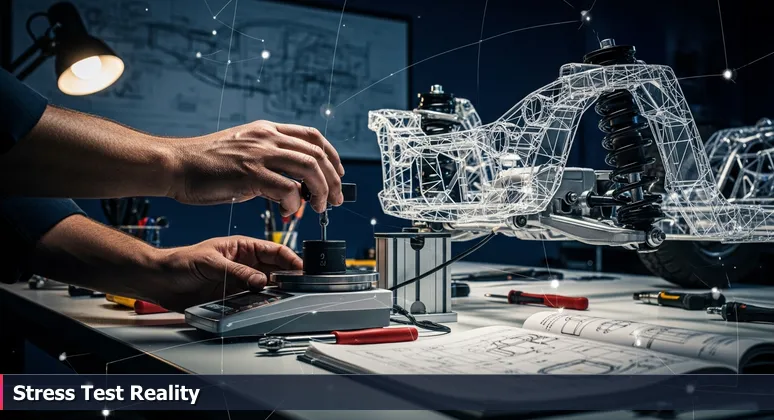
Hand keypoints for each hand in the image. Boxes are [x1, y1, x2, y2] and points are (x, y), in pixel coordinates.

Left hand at [151, 236, 301, 311]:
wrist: (160, 282)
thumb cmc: (180, 262)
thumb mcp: (210, 262)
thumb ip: (236, 272)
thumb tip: (260, 281)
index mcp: (243, 247)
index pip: (275, 251)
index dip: (291, 260)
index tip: (302, 270)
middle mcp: (246, 265)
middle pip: (275, 271)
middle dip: (288, 279)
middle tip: (298, 289)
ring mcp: (241, 282)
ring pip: (267, 288)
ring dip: (275, 294)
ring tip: (284, 300)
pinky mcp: (234, 298)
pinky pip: (253, 302)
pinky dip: (261, 305)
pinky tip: (266, 308)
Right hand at [167, 120, 344, 213]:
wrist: (175, 165)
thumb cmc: (205, 163)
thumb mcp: (243, 149)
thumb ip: (268, 159)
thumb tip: (292, 182)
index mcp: (266, 130)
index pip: (313, 136)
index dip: (332, 155)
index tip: (338, 173)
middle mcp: (266, 137)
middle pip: (317, 154)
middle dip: (333, 179)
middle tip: (336, 199)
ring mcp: (258, 154)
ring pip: (309, 168)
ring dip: (321, 191)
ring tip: (320, 208)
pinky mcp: (249, 174)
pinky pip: (287, 188)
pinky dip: (294, 203)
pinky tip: (287, 212)